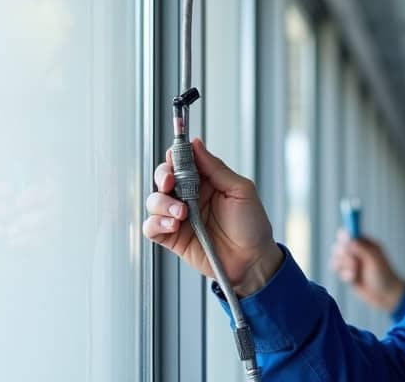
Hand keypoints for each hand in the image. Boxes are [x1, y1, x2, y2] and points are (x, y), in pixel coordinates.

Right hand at [143, 138, 281, 296]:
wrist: (252, 260)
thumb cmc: (252, 225)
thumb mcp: (240, 190)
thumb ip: (216, 168)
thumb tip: (196, 144)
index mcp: (206, 181)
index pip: (182, 162)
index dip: (175, 156)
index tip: (174, 156)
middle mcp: (189, 197)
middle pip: (162, 178)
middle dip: (162, 177)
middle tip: (170, 182)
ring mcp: (179, 217)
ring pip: (154, 201)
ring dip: (163, 203)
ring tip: (181, 213)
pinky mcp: (173, 237)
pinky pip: (151, 226)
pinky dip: (157, 223)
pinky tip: (173, 225)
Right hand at [331, 228, 404, 312]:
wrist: (386, 296)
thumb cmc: (384, 276)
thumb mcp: (374, 260)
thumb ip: (360, 248)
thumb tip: (347, 238)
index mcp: (366, 244)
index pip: (350, 233)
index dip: (344, 236)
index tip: (345, 244)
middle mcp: (357, 251)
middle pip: (340, 245)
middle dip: (344, 254)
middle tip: (353, 262)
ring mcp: (352, 263)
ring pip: (336, 258)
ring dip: (343, 265)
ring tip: (354, 273)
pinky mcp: (348, 274)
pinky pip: (337, 270)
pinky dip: (343, 274)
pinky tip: (352, 279)